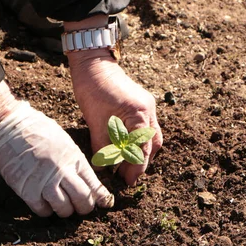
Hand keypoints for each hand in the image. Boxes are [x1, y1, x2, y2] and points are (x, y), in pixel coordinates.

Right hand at [0, 82, 113, 216]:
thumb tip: (85, 176)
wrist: (8, 125)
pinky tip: (44, 204)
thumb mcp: (63, 140)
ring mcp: (44, 182)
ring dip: (65, 211)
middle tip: (79, 207)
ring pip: (64, 209)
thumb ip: (75, 159)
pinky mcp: (27, 190)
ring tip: (61, 206)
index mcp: (74, 158)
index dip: (100, 198)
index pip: (94, 185)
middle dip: (84, 207)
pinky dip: (46, 211)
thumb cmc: (36, 129)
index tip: (102, 203)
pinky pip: (42, 210)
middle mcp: (62, 172)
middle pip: (83, 200)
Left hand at [68, 50, 162, 185]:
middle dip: (142, 162)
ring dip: (141, 152)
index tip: (128, 182)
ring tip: (127, 166)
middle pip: (152, 144)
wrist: (93, 62)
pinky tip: (126, 148)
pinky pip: (145, 128)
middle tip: (127, 177)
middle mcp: (148, 111)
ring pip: (151, 137)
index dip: (135, 168)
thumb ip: (102, 145)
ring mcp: (147, 106)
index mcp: (139, 114)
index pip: (142, 149)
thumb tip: (104, 168)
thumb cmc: (92, 87)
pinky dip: (138, 141)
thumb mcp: (95, 120)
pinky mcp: (141, 104)